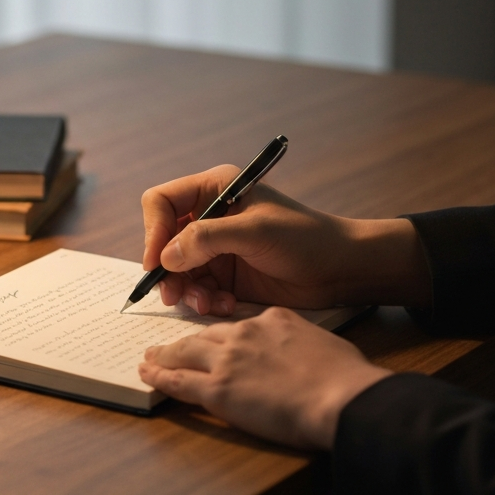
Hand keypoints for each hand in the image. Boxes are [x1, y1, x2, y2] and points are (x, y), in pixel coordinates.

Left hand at [138, 307, 390, 448]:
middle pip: (206, 335)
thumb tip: (305, 357)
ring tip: (150, 358)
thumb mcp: (325, 342)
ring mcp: (228, 360)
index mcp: (273, 319)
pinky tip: (147, 375)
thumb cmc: (346, 377)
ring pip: (185, 352)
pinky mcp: (218, 388)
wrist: (341, 397)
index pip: (240, 324)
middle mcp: (245, 333)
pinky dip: (159, 377)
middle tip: (169, 345)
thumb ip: (303, 344)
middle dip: (186, 341)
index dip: (226, 336)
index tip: (218, 342)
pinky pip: (179, 381)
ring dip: (164, 355)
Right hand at [142, 166, 430, 315]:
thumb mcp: (255, 231)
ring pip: (177, 269)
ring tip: (206, 304)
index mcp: (214, 189)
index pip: (162, 202)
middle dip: (168, 269)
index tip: (157, 261)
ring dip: (186, 289)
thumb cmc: (305, 238)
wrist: (341, 270)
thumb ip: (207, 238)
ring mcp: (215, 247)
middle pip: (164, 240)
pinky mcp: (224, 275)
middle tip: (174, 294)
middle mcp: (209, 216)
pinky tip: (224, 305)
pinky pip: (197, 289)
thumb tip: (167, 256)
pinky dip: (204, 300)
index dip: (154, 230)